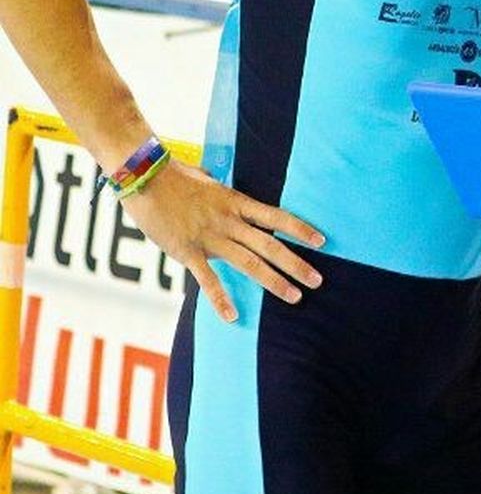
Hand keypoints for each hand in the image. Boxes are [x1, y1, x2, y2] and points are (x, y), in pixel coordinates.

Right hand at [120, 159, 324, 322]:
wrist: (145, 176)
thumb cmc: (175, 176)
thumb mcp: (208, 181)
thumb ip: (221, 193)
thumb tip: (222, 188)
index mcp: (237, 203)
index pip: (278, 217)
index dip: (301, 229)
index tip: (322, 240)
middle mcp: (230, 221)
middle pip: (271, 245)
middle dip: (297, 264)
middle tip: (318, 281)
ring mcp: (211, 237)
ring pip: (250, 263)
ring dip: (274, 282)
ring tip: (295, 297)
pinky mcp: (188, 252)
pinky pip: (208, 279)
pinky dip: (220, 299)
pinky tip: (232, 317)